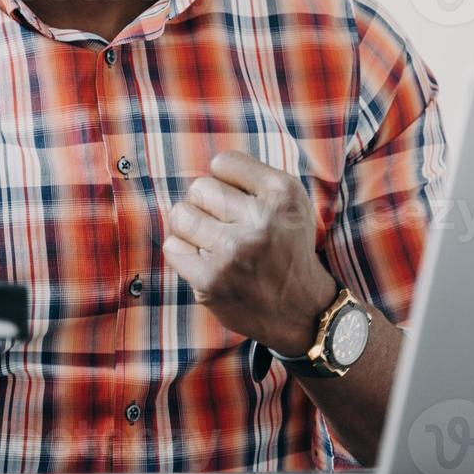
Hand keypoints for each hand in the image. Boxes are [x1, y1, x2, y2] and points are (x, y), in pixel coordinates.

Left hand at [163, 150, 336, 355]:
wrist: (302, 311)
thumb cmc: (287, 248)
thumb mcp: (290, 202)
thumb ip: (252, 178)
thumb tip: (205, 167)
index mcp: (283, 194)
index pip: (224, 163)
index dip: (226, 180)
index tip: (237, 199)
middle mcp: (260, 220)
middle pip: (199, 187)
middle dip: (206, 203)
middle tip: (222, 223)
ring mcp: (233, 253)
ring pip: (180, 214)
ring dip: (190, 226)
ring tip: (209, 238)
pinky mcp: (211, 282)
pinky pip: (172, 247)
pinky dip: (183, 251)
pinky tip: (203, 260)